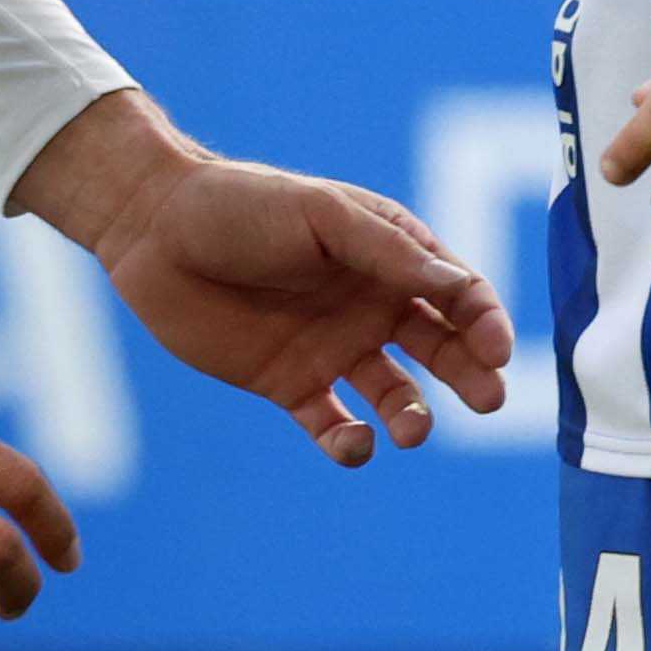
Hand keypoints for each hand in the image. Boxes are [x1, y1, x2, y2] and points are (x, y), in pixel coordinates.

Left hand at [89, 144, 514, 461]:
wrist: (154, 231)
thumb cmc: (244, 205)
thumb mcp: (324, 215)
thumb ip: (389, 252)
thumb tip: (459, 285)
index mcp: (393, 257)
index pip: (459, 293)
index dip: (485, 322)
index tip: (496, 352)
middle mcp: (374, 305)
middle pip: (442, 347)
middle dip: (472, 375)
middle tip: (490, 400)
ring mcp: (333, 348)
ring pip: (395, 393)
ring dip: (413, 415)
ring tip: (413, 432)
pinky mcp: (289, 384)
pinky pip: (331, 422)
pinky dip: (349, 441)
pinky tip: (352, 445)